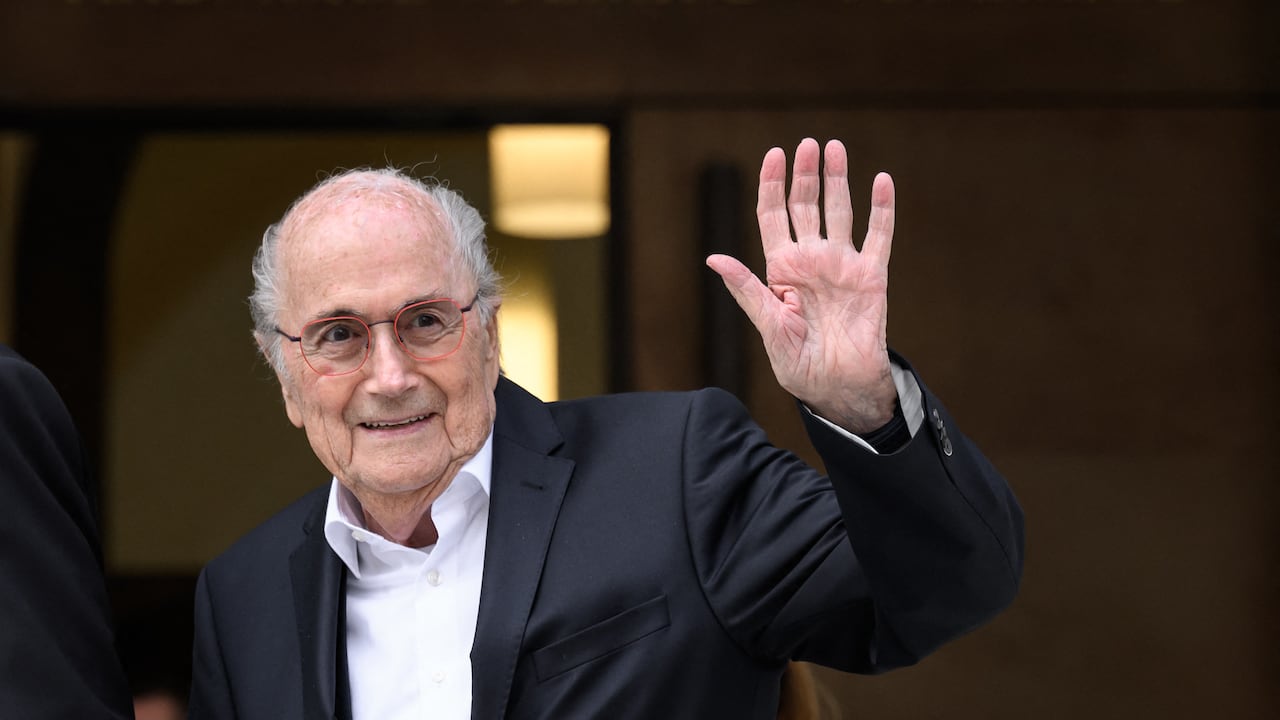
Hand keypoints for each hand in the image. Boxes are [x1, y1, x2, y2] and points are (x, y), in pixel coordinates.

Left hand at [706, 138, 896, 432]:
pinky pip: (879, 236)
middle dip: (804, 174)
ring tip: (834, 148)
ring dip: (838, 180)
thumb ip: (747, 289)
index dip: (772, 185)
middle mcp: (811, 260)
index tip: (774, 154)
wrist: (840, 387)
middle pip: (805, 206)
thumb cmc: (799, 365)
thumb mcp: (769, 327)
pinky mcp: (872, 276)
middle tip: (807, 144)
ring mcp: (842, 265)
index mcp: (781, 270)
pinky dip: (881, 209)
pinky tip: (881, 180)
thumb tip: (714, 257)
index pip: (773, 216)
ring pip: (840, 211)